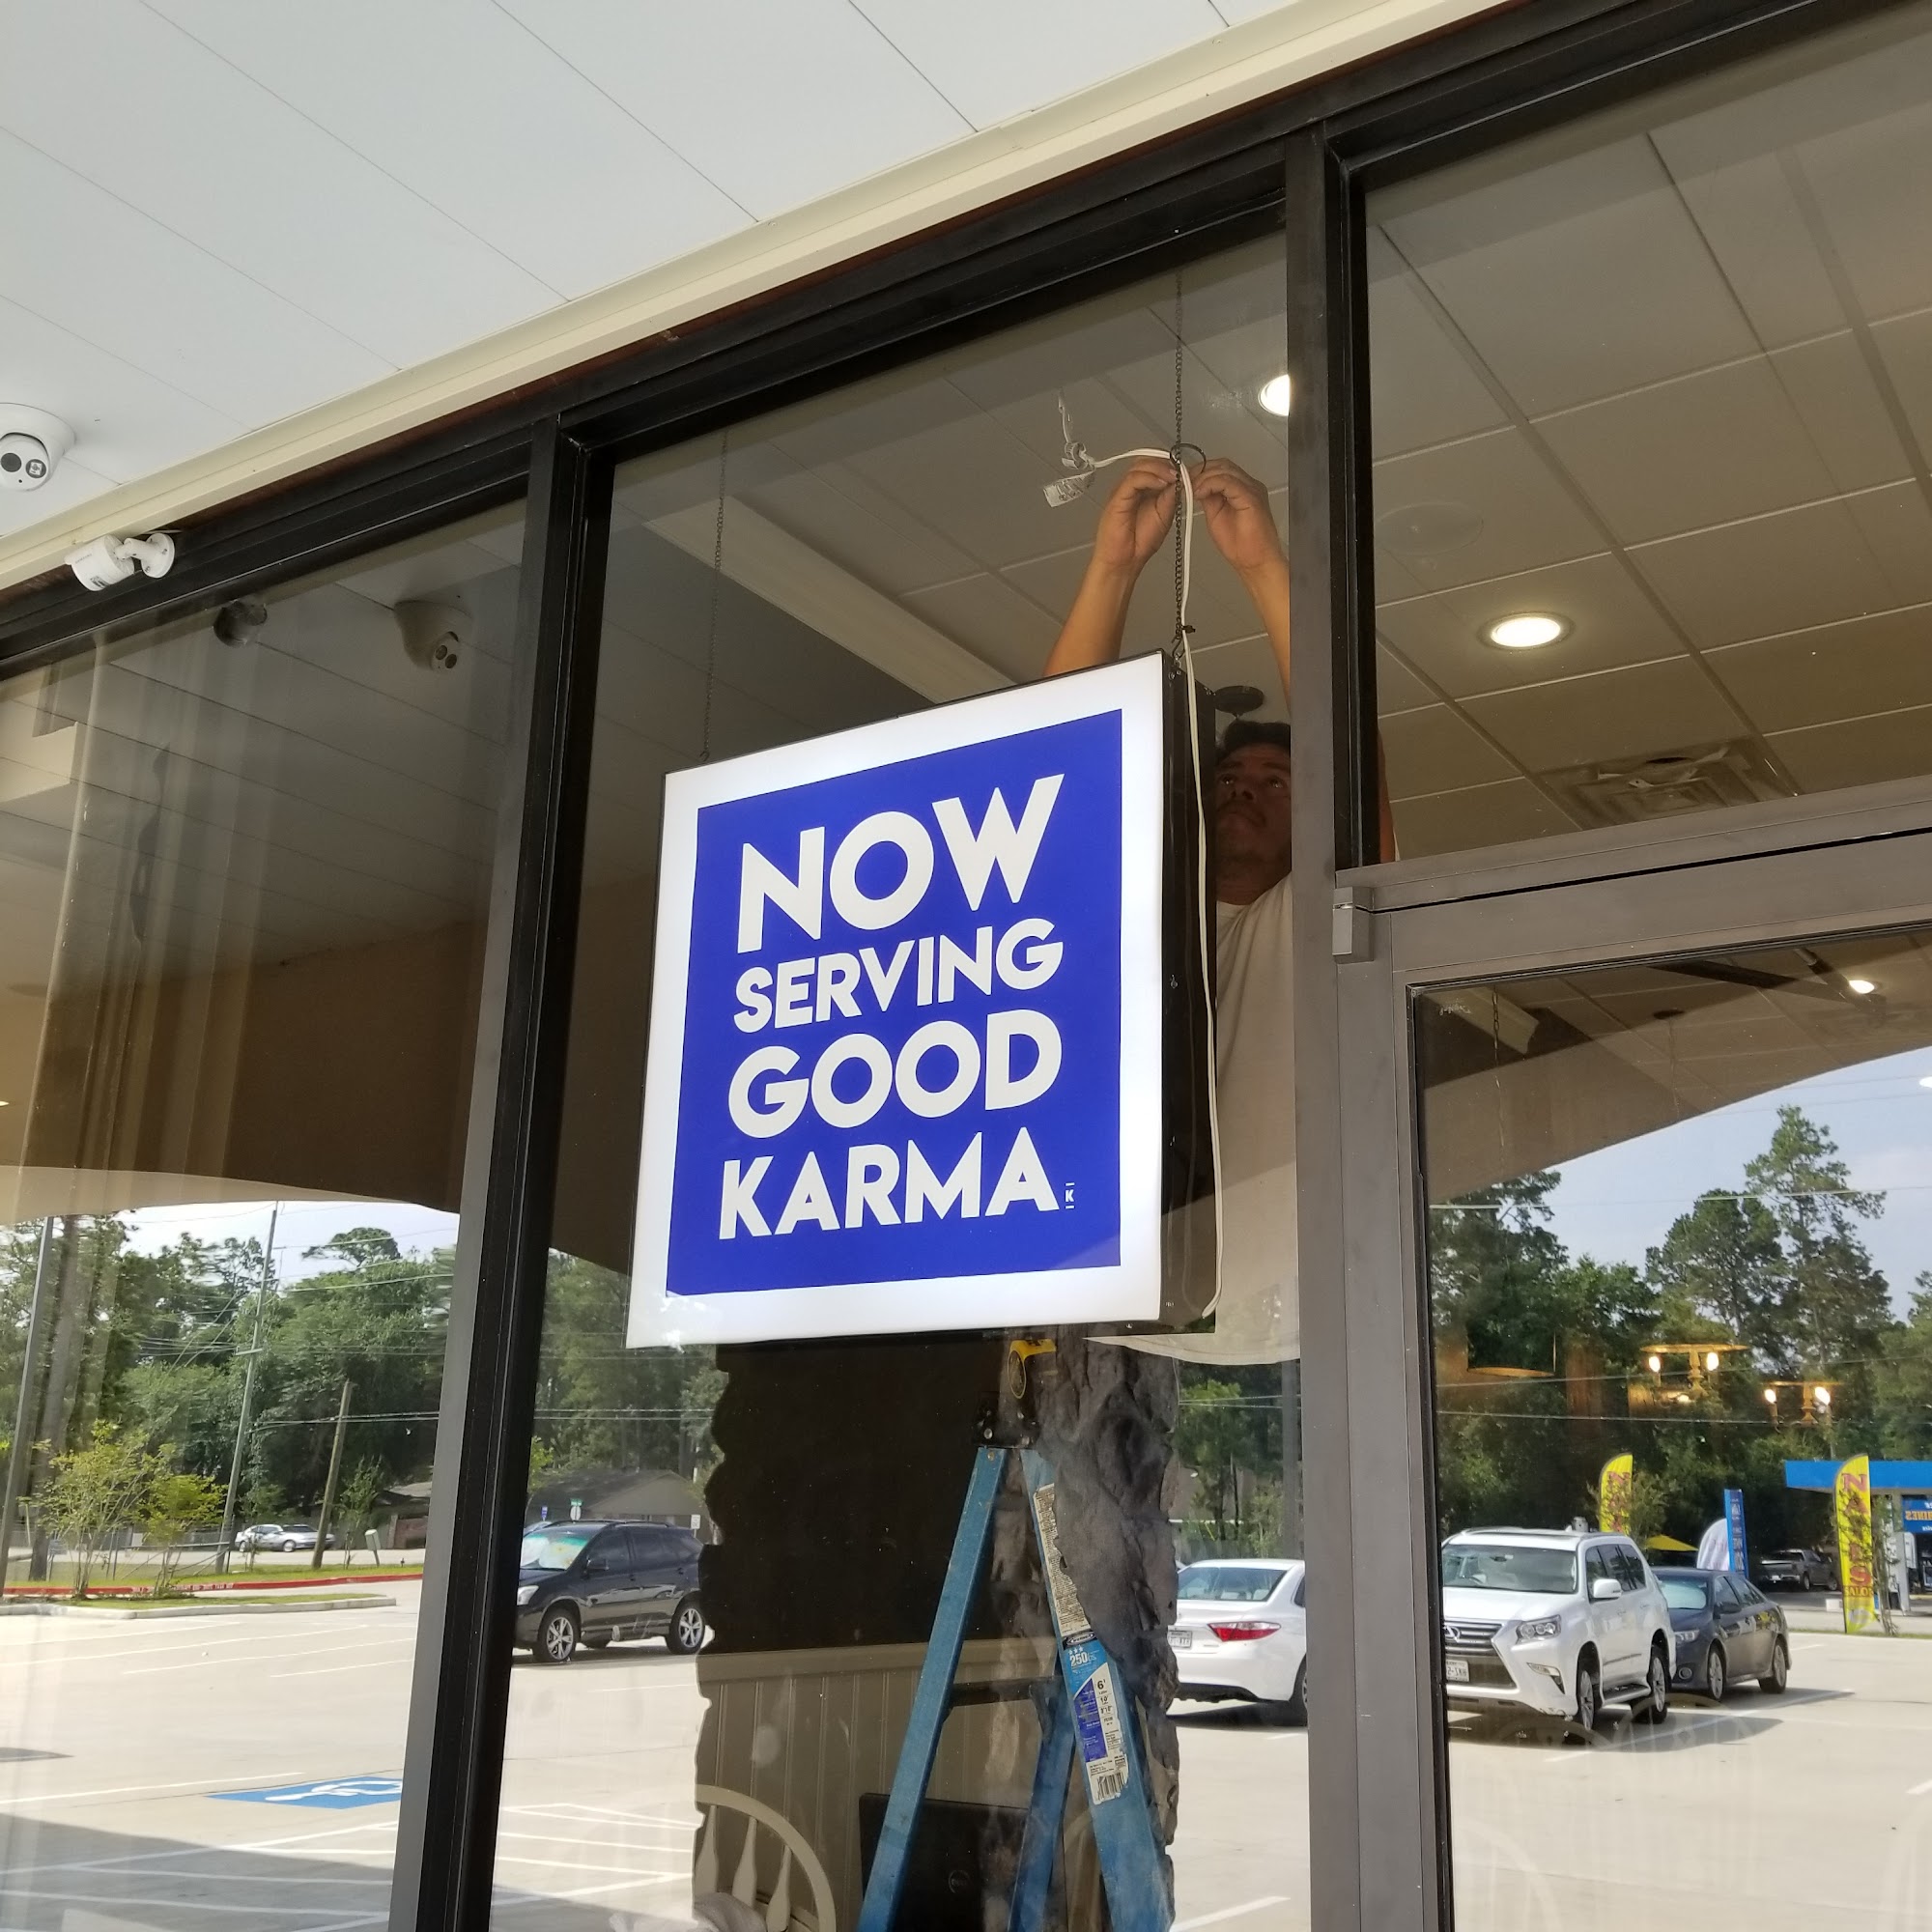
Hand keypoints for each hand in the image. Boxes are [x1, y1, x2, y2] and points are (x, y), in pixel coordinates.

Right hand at [1089, 457, 1178, 576]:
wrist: (1126, 561)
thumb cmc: (1140, 542)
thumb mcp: (1164, 515)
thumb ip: (1170, 497)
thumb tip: (1180, 480)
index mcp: (1143, 489)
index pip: (1155, 465)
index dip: (1171, 464)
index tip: (1186, 471)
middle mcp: (1132, 487)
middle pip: (1146, 461)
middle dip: (1166, 463)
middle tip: (1181, 471)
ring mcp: (1123, 491)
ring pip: (1139, 466)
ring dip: (1160, 468)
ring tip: (1174, 477)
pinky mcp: (1117, 497)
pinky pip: (1132, 480)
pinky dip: (1149, 478)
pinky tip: (1162, 483)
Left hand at [1194, 458, 1282, 579]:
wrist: (1256, 562)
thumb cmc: (1242, 546)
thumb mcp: (1216, 515)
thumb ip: (1209, 498)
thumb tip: (1196, 487)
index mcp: (1243, 488)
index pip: (1221, 468)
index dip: (1200, 471)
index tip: (1184, 480)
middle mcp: (1250, 485)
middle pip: (1222, 465)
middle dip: (1200, 471)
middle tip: (1183, 481)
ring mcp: (1253, 489)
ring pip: (1224, 470)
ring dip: (1202, 477)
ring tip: (1189, 488)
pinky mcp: (1252, 498)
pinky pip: (1228, 482)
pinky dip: (1210, 484)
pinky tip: (1199, 493)